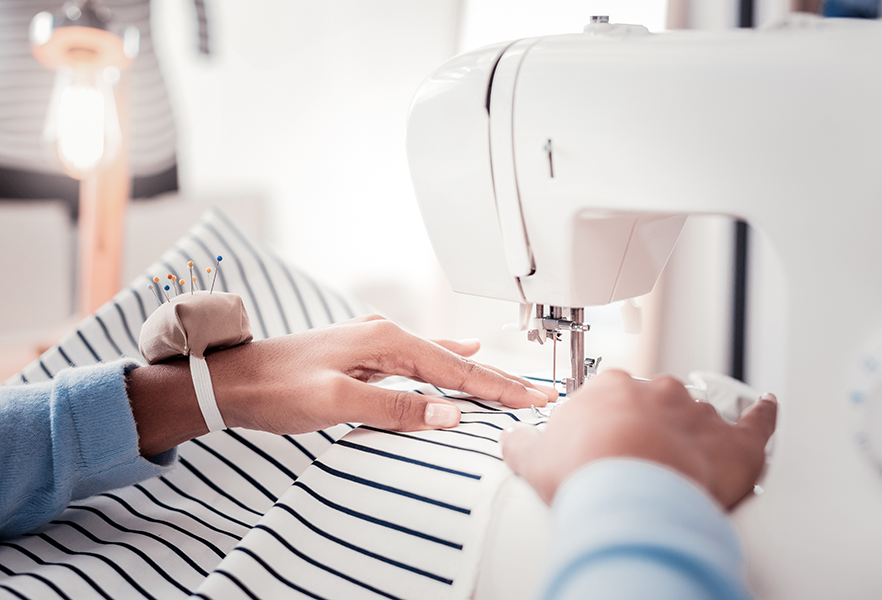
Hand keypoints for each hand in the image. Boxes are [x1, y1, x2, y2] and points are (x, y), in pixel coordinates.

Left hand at [128, 315, 556, 455]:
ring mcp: (372, 344)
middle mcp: (383, 335)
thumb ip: (394, 406)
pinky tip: (455, 352)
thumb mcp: (335, 400)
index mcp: (384, 340)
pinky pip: (417, 362)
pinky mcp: (362, 357)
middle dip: (496, 378)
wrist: (228, 380)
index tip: (532, 397)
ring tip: (508, 380)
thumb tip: (449, 413)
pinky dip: (444, 365)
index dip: (496, 386)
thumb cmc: (275, 387)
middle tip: (535, 392)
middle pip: (453, 359)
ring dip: (473, 373)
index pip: (454, 367)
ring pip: (437, 359)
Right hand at [500, 369, 776, 508]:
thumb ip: (522, 442)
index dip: (608, 422)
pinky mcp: (735, 442)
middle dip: (650, 427)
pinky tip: (765, 409)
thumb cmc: (585, 473)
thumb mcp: (533, 457)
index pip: (613, 394)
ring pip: (699, 416)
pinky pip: (756, 422)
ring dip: (693, 435)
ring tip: (682, 467)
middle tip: (637, 460)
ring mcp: (698, 413)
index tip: (604, 441)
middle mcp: (658, 391)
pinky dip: (762, 415)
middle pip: (656, 402)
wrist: (630, 499)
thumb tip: (512, 439)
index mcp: (612, 388)